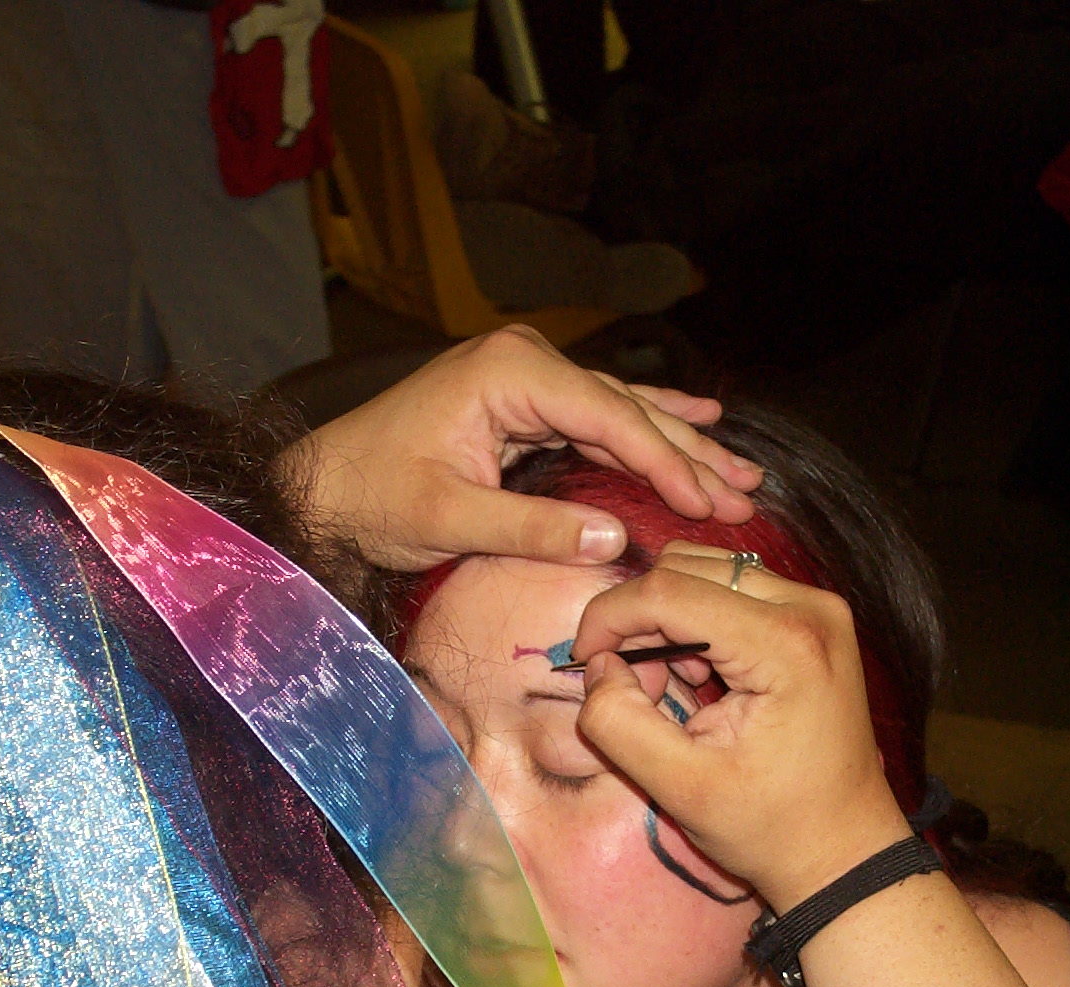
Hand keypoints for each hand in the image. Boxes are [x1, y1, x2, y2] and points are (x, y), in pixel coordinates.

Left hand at [275, 327, 761, 569]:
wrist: (322, 489)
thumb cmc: (371, 500)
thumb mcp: (449, 522)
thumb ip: (533, 528)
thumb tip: (615, 541)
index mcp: (510, 373)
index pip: (610, 417)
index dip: (667, 463)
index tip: (711, 504)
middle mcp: (525, 362)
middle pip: (628, 409)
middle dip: (691, 455)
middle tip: (747, 494)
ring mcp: (526, 378)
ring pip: (623, 411)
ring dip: (682, 443)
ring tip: (741, 469)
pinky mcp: (523, 401)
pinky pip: (600, 414)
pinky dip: (648, 423)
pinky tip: (698, 417)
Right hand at [572, 542, 910, 912]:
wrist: (843, 850)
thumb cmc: (771, 828)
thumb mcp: (681, 789)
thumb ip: (620, 724)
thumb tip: (597, 668)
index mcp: (786, 644)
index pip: (669, 589)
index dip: (608, 617)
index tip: (582, 663)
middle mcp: (810, 607)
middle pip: (686, 567)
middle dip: (639, 621)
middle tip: (636, 690)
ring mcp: (816, 608)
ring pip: (705, 573)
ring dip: (666, 622)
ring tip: (669, 689)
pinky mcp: (811, 620)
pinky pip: (730, 593)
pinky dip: (695, 626)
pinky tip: (699, 682)